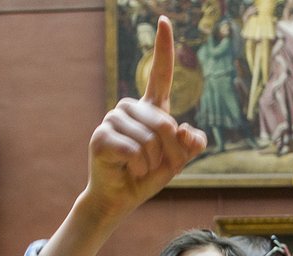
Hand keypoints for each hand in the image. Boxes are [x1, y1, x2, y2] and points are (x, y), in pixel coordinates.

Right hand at [82, 16, 206, 222]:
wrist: (121, 198)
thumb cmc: (147, 175)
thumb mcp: (178, 161)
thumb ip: (191, 145)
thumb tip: (186, 129)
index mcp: (150, 108)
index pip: (160, 74)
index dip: (164, 48)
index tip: (164, 20)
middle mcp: (129, 108)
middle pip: (164, 124)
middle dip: (169, 153)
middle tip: (156, 165)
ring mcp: (112, 120)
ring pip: (149, 139)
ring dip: (152, 162)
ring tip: (139, 167)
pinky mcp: (101, 137)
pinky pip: (134, 150)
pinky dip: (138, 167)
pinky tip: (128, 169)